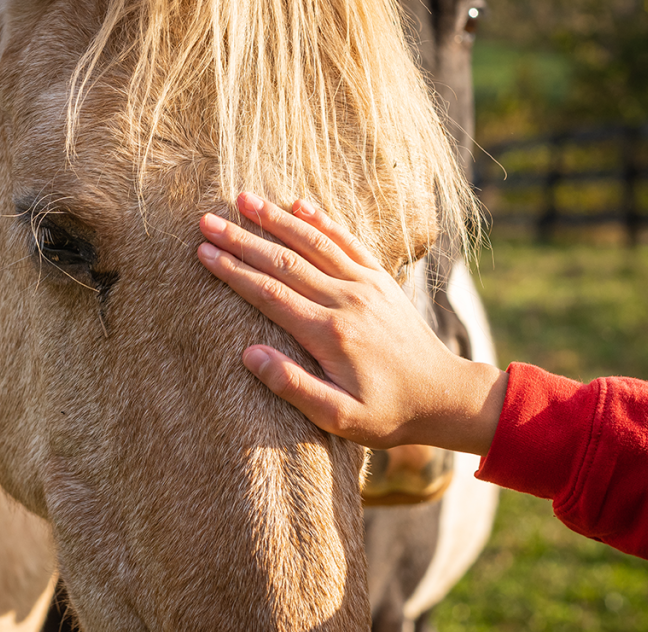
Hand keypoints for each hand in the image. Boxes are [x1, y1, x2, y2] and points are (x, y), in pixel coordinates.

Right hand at [197, 192, 506, 455]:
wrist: (444, 396)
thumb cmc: (388, 413)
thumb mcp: (338, 417)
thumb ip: (292, 387)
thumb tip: (249, 354)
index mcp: (329, 333)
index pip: (270, 294)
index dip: (233, 271)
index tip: (204, 252)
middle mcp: (346, 300)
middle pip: (283, 262)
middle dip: (242, 239)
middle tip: (207, 220)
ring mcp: (366, 285)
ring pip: (313, 243)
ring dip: (276, 219)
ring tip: (243, 199)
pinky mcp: (380, 280)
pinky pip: (347, 242)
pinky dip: (322, 220)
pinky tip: (300, 203)